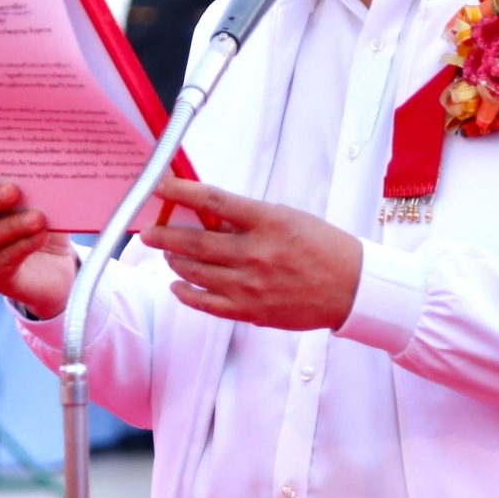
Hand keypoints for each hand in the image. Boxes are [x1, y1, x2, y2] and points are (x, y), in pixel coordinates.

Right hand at [0, 152, 77, 319]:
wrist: (55, 272)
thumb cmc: (40, 228)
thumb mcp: (36, 204)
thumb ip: (30, 188)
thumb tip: (39, 165)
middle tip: (13, 190)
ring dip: (13, 226)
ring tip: (38, 218)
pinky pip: (6, 259)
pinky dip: (24, 245)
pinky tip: (41, 236)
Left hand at [140, 176, 362, 330]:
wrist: (350, 287)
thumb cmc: (322, 247)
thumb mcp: (287, 218)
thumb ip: (247, 217)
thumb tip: (208, 214)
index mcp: (267, 222)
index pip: (214, 201)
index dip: (181, 192)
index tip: (160, 186)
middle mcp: (255, 253)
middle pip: (195, 242)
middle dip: (164, 235)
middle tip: (148, 232)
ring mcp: (251, 285)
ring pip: (195, 273)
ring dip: (175, 261)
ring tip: (169, 254)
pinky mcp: (251, 311)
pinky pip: (206, 303)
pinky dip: (186, 293)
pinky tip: (177, 285)